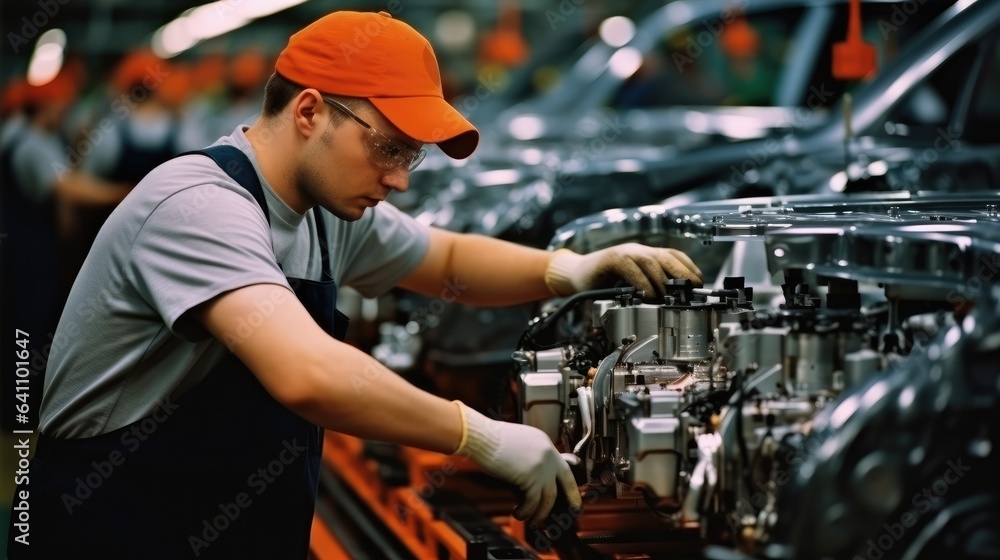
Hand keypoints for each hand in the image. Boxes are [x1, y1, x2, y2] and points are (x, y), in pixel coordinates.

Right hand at [454, 402, 581, 525]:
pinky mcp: (531, 478)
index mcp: (544, 442)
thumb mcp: (518, 442)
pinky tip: (518, 513)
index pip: (561, 464)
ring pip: (549, 498)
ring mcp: (542, 466)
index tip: (566, 489)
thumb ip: (529, 455)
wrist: (481, 437)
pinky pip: (533, 502)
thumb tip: (530, 475)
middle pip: (567, 480)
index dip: (564, 479)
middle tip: (574, 509)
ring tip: (534, 521)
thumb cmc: (491, 438)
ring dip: (541, 513)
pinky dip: (526, 512)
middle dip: (573, 497)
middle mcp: (548, 454)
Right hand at [544, 243, 701, 296]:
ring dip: (663, 280)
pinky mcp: (611, 259)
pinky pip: (631, 268)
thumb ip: (649, 288)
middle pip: (667, 256)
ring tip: (668, 297)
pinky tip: (648, 294)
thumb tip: (671, 302)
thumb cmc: (604, 281)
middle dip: (683, 273)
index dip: (689, 267)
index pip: (674, 255)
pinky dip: (642, 282)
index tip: (699, 282)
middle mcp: (638, 251)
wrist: (576, 275)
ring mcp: (625, 253)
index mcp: (645, 255)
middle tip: (692, 289)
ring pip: (651, 261)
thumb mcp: (632, 285)